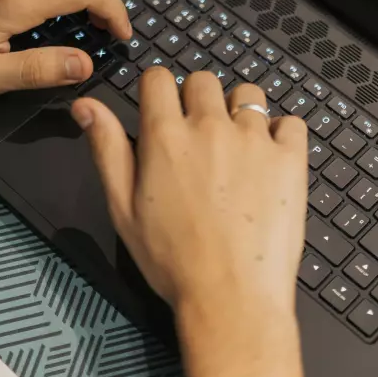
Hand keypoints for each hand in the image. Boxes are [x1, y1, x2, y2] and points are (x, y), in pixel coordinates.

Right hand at [71, 69, 307, 315]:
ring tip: (236, 148)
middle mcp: (210, 128)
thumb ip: (107, 149)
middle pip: (203, 81)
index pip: (158, 78)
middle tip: (198, 138)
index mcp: (165, 137)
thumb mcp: (123, 208)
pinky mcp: (289, 159)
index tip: (162, 109)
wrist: (231, 298)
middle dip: (196, 100)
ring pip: (247, 94)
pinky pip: (291, 122)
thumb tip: (86, 106)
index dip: (157, 91)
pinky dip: (281, 134)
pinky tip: (268, 160)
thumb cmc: (174, 261)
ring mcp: (254, 140)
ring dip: (239, 113)